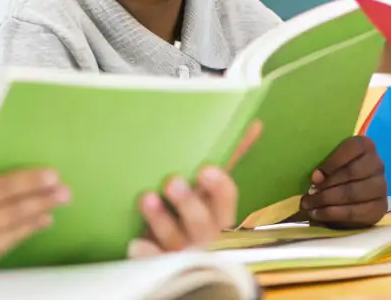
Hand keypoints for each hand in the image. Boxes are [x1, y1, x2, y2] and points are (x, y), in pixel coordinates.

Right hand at [0, 153, 68, 282]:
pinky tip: (36, 225)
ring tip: (57, 207)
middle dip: (42, 200)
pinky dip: (20, 236)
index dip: (28, 183)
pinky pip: (0, 249)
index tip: (51, 174)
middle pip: (12, 212)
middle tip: (67, 190)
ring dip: (36, 218)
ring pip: (10, 233)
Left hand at [129, 120, 261, 257]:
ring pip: (175, 240)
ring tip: (146, 198)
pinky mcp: (159, 265)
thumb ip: (230, 158)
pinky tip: (136, 243)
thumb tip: (255, 124)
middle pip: (202, 223)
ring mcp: (182, 254)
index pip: (227, 201)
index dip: (219, 186)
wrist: (175, 259)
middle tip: (172, 181)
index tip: (206, 169)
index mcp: (220, 216)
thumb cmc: (194, 212)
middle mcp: (205, 237)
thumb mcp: (211, 189)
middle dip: (188, 203)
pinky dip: (146, 254)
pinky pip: (153, 263)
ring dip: (161, 220)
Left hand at [298, 135, 387, 227]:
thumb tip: (316, 177)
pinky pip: (354, 212)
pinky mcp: (379, 208)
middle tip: (309, 193)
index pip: (354, 147)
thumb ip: (323, 166)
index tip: (315, 176)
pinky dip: (332, 214)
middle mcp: (377, 164)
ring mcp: (381, 187)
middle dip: (326, 185)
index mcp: (366, 147)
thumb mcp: (328, 165)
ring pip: (352, 193)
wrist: (345, 200)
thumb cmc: (333, 175)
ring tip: (309, 205)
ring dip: (327, 200)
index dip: (333, 161)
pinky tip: (318, 214)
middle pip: (352, 172)